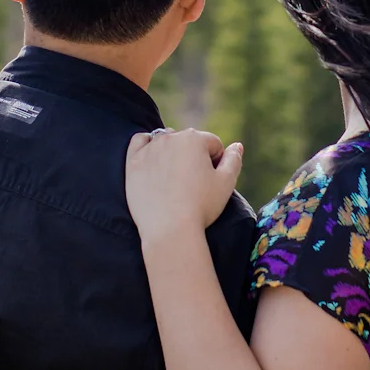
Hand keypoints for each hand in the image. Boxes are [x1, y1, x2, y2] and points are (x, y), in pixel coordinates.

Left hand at [125, 129, 243, 243]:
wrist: (170, 231)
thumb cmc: (201, 207)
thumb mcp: (226, 183)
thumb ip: (233, 160)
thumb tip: (236, 146)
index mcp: (195, 139)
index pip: (212, 144)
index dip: (216, 162)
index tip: (211, 181)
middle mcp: (170, 137)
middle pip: (189, 141)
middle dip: (194, 156)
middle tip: (193, 183)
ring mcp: (149, 149)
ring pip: (165, 140)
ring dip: (172, 151)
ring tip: (174, 178)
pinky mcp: (133, 162)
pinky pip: (140, 142)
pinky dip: (147, 147)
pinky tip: (153, 161)